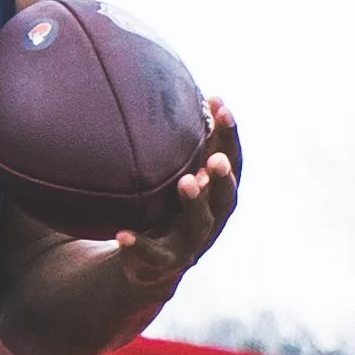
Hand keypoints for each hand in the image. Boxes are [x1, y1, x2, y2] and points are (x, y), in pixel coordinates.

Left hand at [111, 104, 240, 291]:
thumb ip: (185, 145)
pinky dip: (138, 245)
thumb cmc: (164, 208)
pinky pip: (151, 255)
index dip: (229, 136)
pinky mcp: (161, 264)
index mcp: (216, 196)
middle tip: (215, 157)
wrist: (148, 264)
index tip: (220, 105)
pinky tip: (122, 234)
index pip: (232, 163)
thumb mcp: (176, 175)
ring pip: (198, 227)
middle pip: (225, 200)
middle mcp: (211, 221)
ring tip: (185, 182)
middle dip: (223, 177)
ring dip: (194, 203)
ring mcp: (188, 245)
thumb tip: (191, 90)